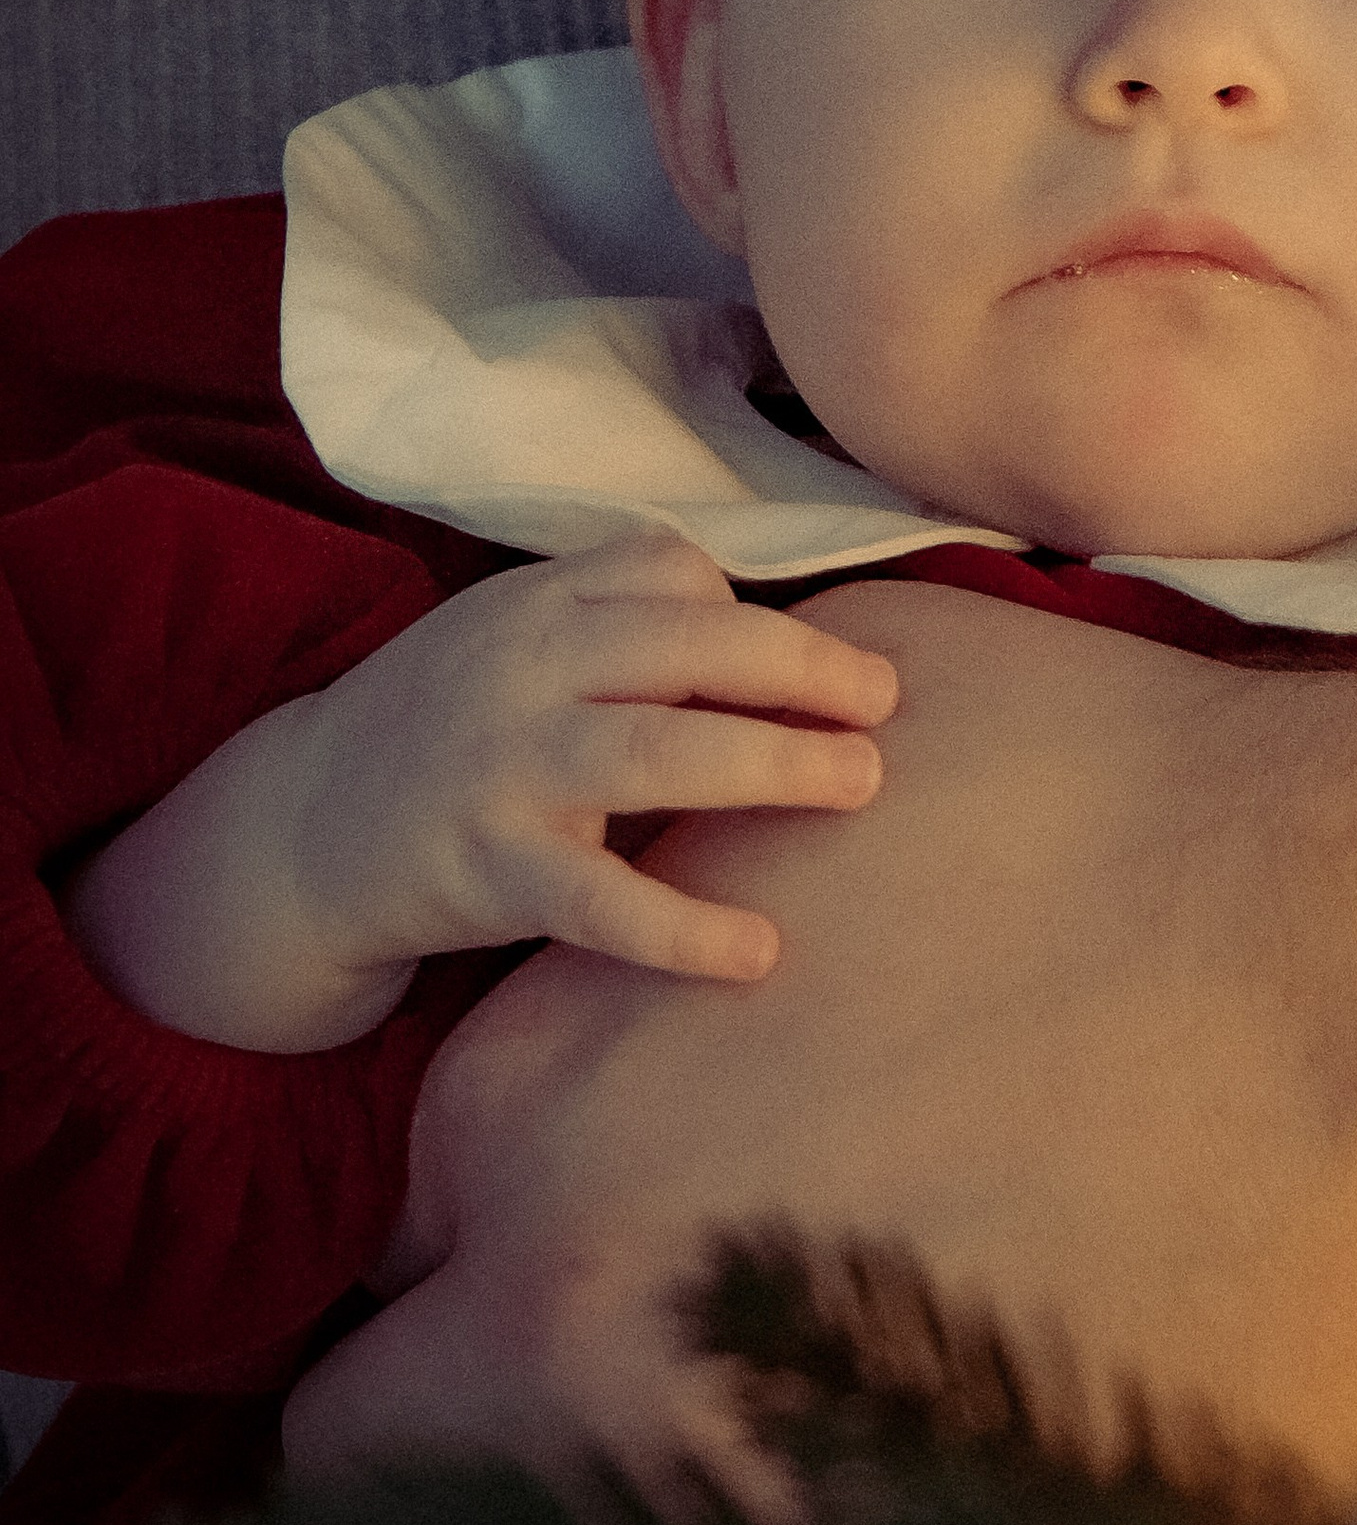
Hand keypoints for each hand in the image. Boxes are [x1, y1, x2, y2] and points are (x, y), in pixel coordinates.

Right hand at [69, 531, 895, 1049]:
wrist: (300, 832)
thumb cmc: (453, 729)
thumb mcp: (519, 641)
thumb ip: (627, 621)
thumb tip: (791, 643)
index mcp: (536, 604)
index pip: (668, 572)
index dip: (750, 610)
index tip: (816, 662)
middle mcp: (520, 671)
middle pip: (681, 645)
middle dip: (799, 666)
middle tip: (888, 700)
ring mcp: (502, 769)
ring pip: (653, 755)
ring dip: (770, 764)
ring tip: (861, 783)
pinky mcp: (489, 872)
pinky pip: (599, 901)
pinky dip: (683, 929)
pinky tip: (760, 952)